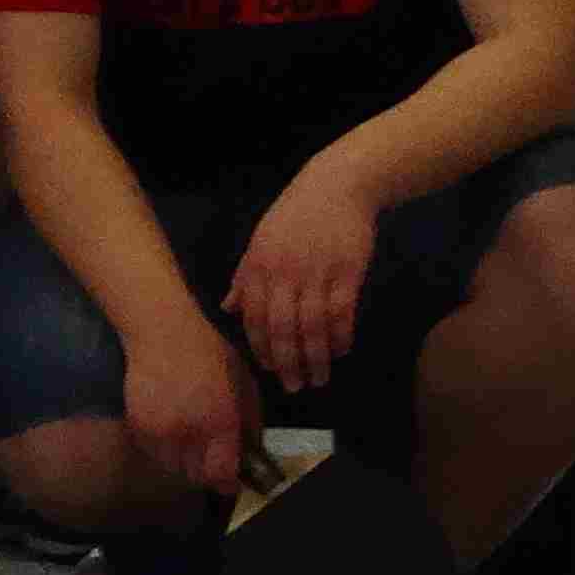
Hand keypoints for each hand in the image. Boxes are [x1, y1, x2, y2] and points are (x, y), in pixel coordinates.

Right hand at [121, 306, 253, 500]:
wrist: (162, 331)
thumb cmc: (209, 352)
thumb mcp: (244, 382)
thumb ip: (250, 420)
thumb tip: (251, 450)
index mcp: (220, 421)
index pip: (220, 474)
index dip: (227, 483)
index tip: (231, 480)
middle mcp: (188, 431)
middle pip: (195, 476)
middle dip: (206, 471)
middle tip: (211, 458)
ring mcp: (159, 429)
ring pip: (173, 467)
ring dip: (184, 462)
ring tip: (190, 445)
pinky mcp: (138, 425)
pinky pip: (153, 452)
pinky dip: (163, 449)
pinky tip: (171, 431)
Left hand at [223, 167, 376, 391]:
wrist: (336, 187)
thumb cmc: (294, 216)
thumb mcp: (260, 242)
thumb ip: (245, 277)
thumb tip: (227, 308)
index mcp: (258, 267)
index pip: (254, 317)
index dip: (260, 347)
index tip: (269, 370)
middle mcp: (283, 273)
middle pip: (282, 328)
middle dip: (287, 362)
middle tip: (294, 387)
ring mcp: (316, 273)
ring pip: (312, 326)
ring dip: (315, 357)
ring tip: (319, 379)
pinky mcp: (347, 272)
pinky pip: (341, 312)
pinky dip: (340, 336)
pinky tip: (341, 351)